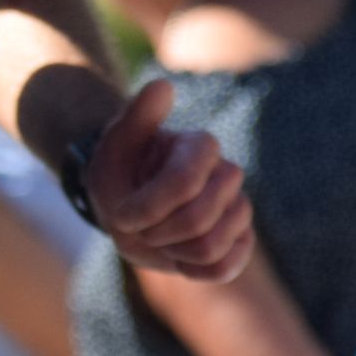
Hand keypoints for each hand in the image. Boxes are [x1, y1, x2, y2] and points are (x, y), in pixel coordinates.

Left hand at [83, 78, 252, 280]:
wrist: (129, 200)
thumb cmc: (121, 170)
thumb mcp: (116, 144)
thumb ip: (138, 116)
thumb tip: (162, 86)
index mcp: (200, 146)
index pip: (183, 183)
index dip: (147, 207)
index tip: (121, 215)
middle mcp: (226, 174)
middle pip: (199, 220)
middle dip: (158, 231)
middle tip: (138, 226)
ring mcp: (237, 207)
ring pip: (213, 246)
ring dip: (172, 251)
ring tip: (157, 236)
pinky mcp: (240, 239)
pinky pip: (226, 267)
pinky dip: (193, 269)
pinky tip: (176, 255)